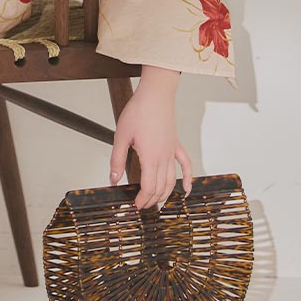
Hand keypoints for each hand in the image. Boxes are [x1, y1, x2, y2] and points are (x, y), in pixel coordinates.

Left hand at [109, 83, 192, 209]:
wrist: (155, 94)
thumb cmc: (139, 111)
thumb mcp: (121, 136)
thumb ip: (117, 160)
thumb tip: (113, 179)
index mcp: (150, 157)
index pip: (148, 187)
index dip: (142, 200)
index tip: (135, 205)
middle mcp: (164, 158)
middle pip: (160, 188)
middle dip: (151, 200)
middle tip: (141, 206)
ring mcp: (172, 151)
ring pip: (172, 180)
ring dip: (165, 194)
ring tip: (155, 202)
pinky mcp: (175, 144)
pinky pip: (185, 165)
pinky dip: (187, 179)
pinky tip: (187, 189)